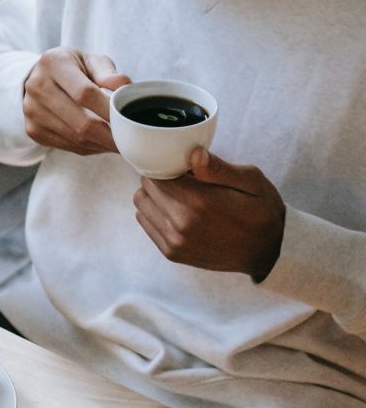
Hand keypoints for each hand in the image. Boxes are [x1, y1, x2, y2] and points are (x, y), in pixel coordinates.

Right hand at [23, 47, 130, 154]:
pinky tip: (102, 142)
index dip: (109, 110)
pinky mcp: (34, 130)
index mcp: (53, 64)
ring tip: (119, 142)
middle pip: (81, 122)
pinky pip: (69, 146)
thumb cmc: (72, 68)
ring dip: (102, 144)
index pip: (85, 93)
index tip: (128, 120)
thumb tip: (125, 88)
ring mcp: (33, 112)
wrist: (39, 78)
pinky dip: (90, 147)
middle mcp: (38, 88)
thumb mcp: (89, 60)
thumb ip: (107, 72)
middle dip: (109, 135)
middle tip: (130, 139)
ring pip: (76, 138)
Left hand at [133, 148, 285, 279]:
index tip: (179, 165)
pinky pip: (146, 224)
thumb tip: (193, 154)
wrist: (266, 252)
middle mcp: (181, 223)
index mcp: (199, 202)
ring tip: (177, 195)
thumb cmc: (261, 211)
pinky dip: (154, 214)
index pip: (157, 174)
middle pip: (146, 188)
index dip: (165, 165)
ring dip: (154, 196)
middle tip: (179, 179)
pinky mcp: (171, 253)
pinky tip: (175, 211)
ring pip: (141, 206)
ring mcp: (174, 241)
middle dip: (159, 179)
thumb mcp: (251, 181)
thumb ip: (219, 168)